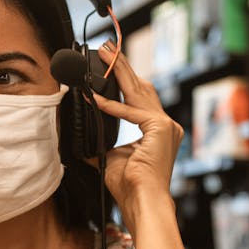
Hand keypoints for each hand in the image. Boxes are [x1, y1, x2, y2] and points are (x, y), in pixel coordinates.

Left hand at [94, 43, 183, 227]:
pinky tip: (94, 97)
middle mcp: (167, 125)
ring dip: (120, 71)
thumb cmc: (129, 186)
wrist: (142, 201)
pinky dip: (111, 105)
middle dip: (122, 67)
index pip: (140, 99)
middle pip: (141, 88)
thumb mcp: (110, 159)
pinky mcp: (161, 128)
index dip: (125, 80)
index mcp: (158, 131)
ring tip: (106, 53)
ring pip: (138, 91)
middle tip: (108, 47)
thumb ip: (101, 145)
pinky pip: (130, 112)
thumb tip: (81, 139)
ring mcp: (167, 125)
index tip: (111, 65)